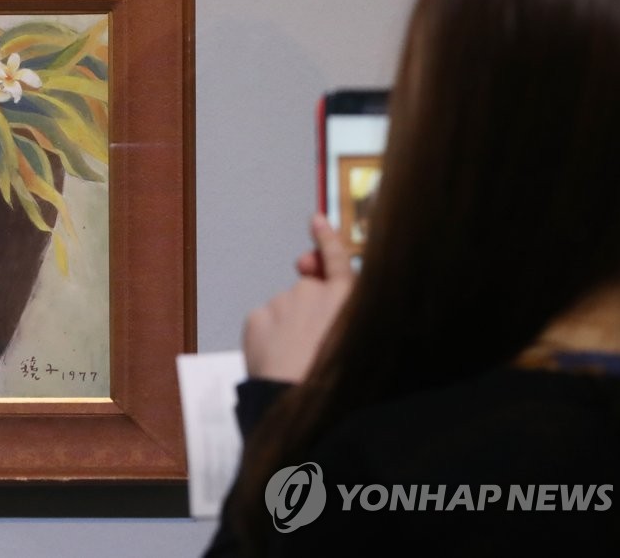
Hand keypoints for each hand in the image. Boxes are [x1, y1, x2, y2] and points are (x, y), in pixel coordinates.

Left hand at [242, 214, 354, 382]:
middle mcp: (314, 292)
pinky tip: (276, 360)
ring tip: (296, 362)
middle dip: (307, 309)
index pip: (337, 260)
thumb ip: (348, 311)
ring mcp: (282, 302)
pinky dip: (268, 337)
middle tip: (311, 343)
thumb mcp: (362, 344)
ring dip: (288, 328)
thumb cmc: (337, 381)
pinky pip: (263, 323)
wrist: (298, 399)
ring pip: (284, 310)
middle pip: (308, 292)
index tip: (316, 220)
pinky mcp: (257, 316)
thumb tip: (331, 297)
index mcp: (347, 299)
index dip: (327, 239)